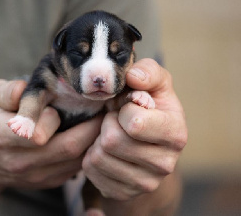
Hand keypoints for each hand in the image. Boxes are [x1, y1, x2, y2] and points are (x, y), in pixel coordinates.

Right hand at [0, 79, 101, 191]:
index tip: (61, 104)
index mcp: (2, 137)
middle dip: (90, 126)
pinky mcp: (48, 181)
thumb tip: (25, 90)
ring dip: (93, 139)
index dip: (52, 118)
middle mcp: (20, 161)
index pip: (34, 134)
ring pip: (77, 160)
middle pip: (67, 148)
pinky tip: (88, 134)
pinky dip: (87, 150)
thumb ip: (6, 91)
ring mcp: (36, 175)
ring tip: (100, 120)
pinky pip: (77, 168)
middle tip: (102, 108)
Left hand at [82, 58, 187, 200]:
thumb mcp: (154, 84)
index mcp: (175, 134)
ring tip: (111, 134)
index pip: (134, 123)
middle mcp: (165, 164)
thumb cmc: (148, 107)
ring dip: (97, 140)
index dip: (122, 110)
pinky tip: (105, 150)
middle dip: (107, 124)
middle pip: (112, 141)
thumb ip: (148, 72)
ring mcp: (144, 183)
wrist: (145, 143)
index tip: (127, 107)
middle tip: (115, 121)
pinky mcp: (124, 192)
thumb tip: (134, 77)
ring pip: (98, 157)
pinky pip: (91, 171)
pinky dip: (91, 156)